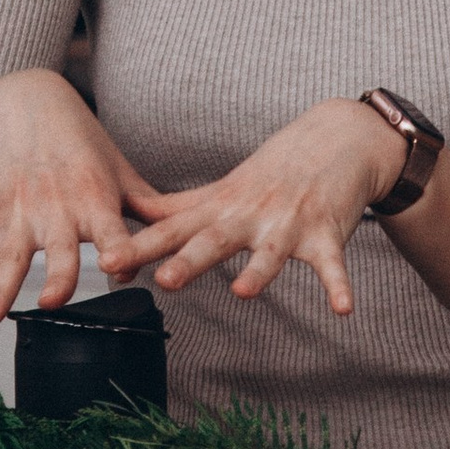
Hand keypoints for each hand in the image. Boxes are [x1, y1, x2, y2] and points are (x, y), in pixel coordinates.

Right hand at [0, 70, 170, 335]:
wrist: (22, 104)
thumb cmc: (81, 143)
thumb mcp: (120, 169)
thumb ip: (152, 209)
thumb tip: (193, 235)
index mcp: (94, 199)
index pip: (110, 229)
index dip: (117, 248)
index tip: (119, 266)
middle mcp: (55, 211)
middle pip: (57, 250)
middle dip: (56, 275)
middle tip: (53, 301)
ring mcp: (18, 218)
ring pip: (7, 260)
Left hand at [118, 99, 404, 319]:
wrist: (336, 139)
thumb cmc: (273, 171)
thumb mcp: (221, 189)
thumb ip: (177, 209)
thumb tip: (130, 217)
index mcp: (220, 210)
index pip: (173, 231)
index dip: (139, 247)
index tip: (106, 262)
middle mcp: (249, 216)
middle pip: (214, 242)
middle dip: (189, 261)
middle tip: (163, 281)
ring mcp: (288, 224)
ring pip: (270, 252)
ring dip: (259, 272)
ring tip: (243, 292)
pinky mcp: (326, 233)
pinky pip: (332, 264)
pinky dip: (339, 286)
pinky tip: (343, 309)